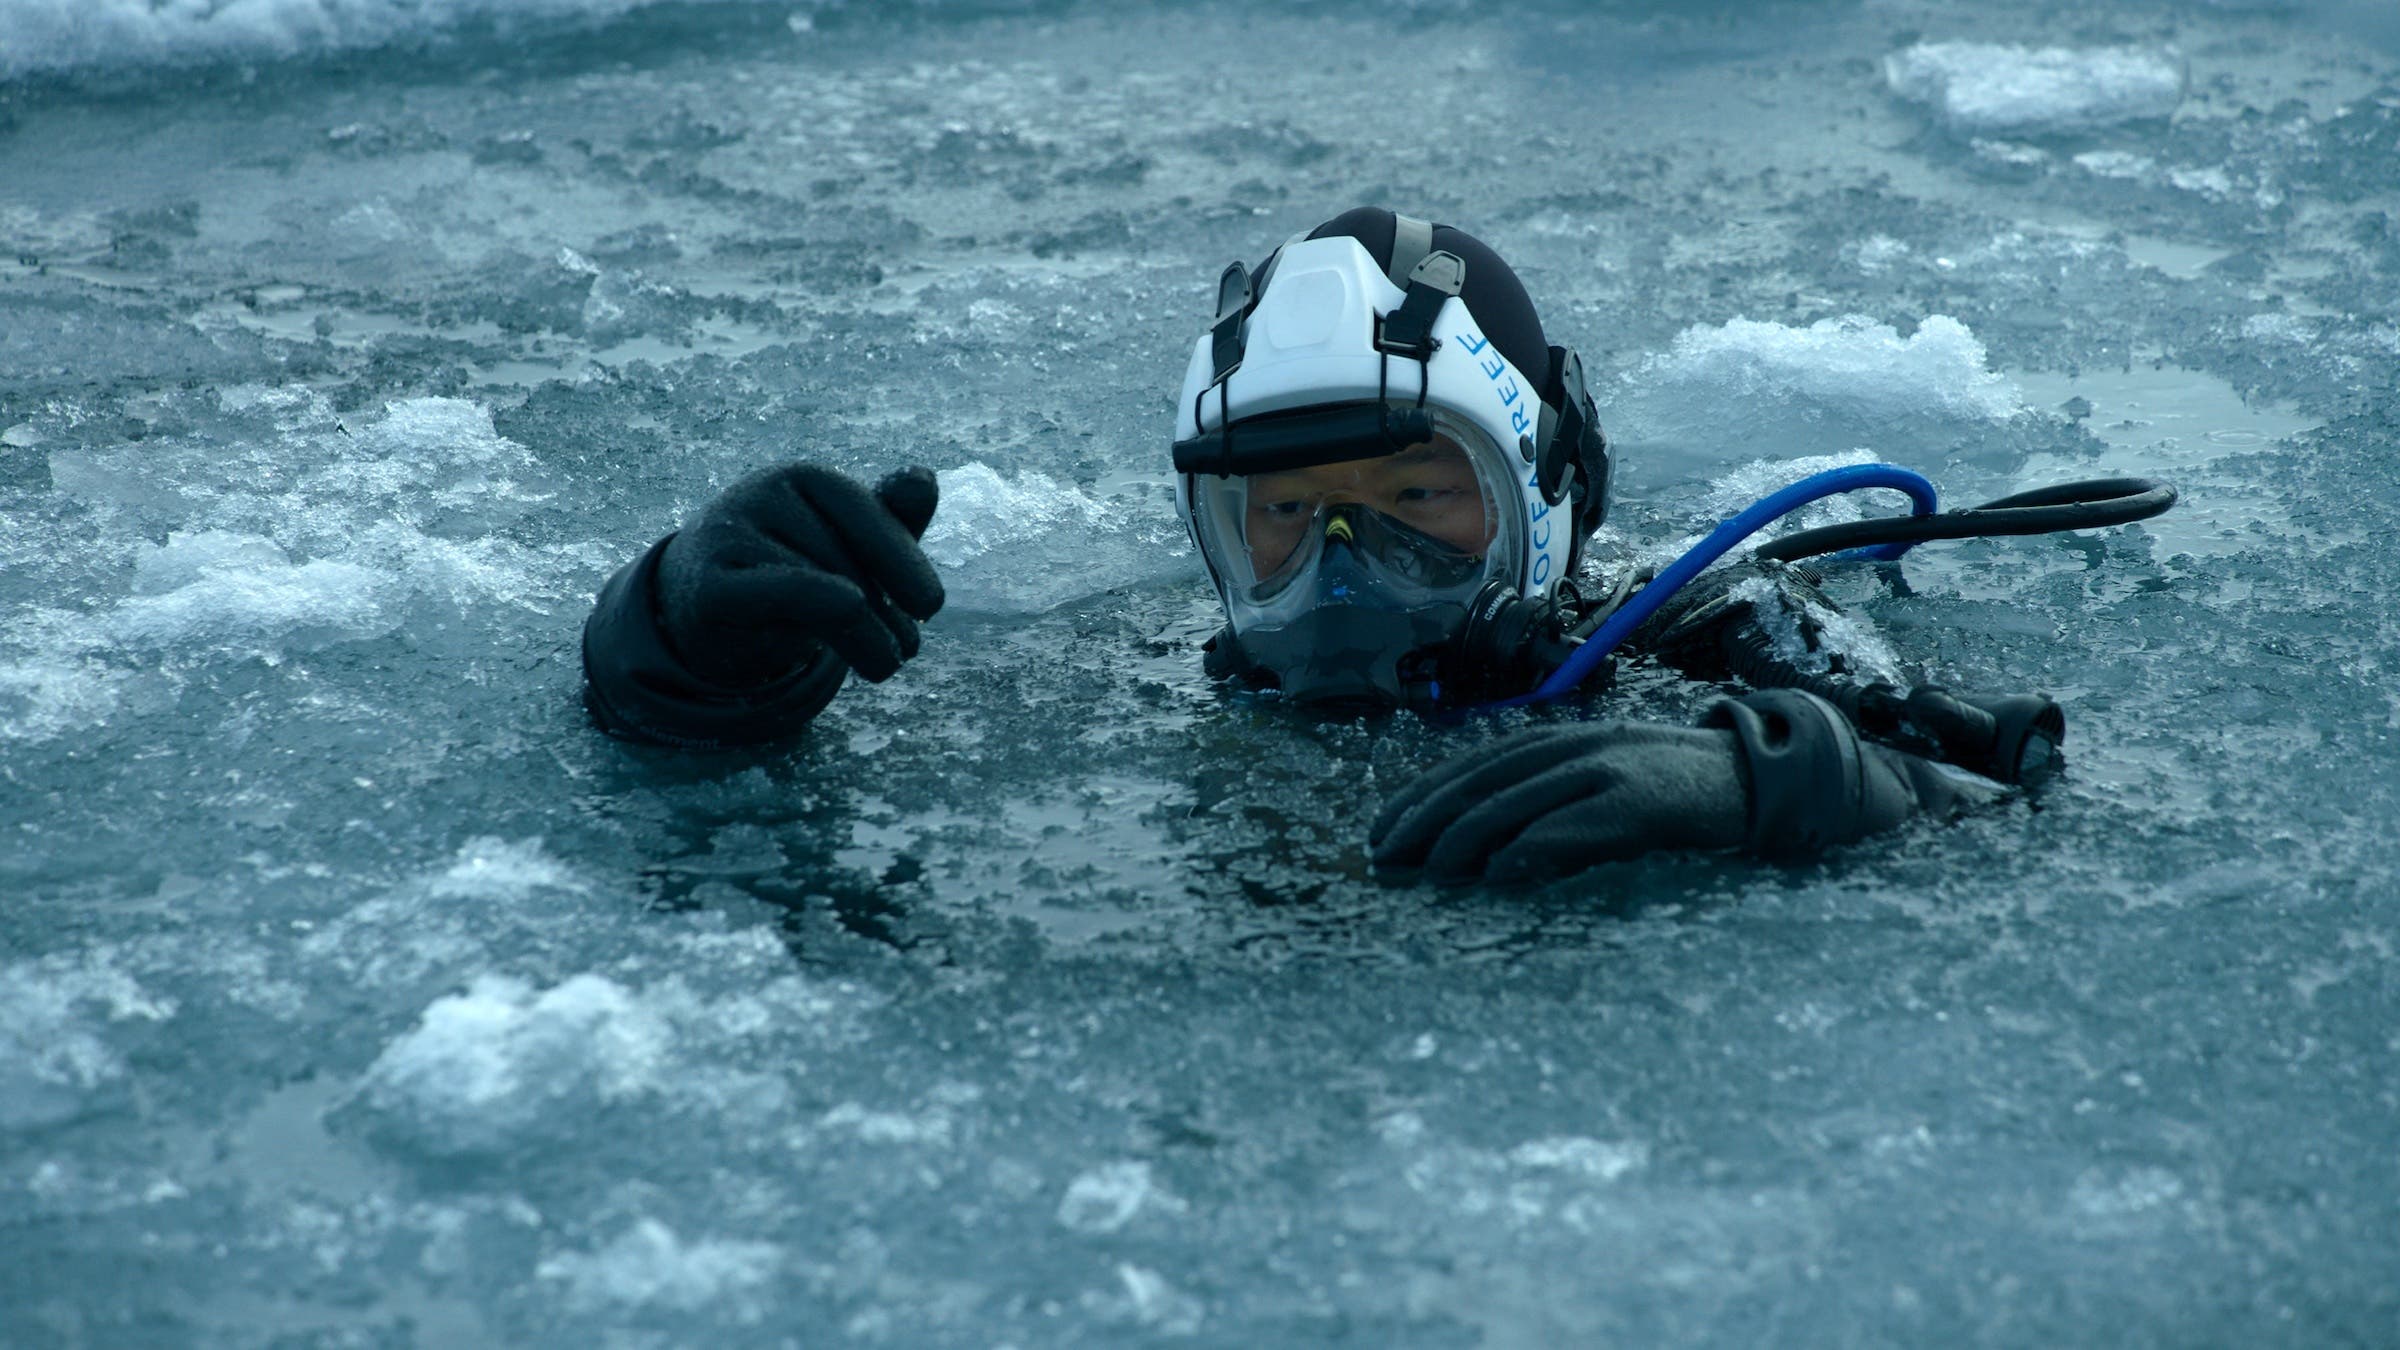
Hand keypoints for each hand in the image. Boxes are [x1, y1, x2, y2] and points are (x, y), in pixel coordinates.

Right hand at [656, 463, 943, 688]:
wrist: (702, 606)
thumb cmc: (792, 569)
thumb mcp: (847, 546)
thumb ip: (892, 518)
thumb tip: (923, 479)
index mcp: (804, 479)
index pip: (868, 514)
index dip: (904, 562)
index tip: (930, 608)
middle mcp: (763, 493)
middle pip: (846, 558)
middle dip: (884, 610)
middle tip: (907, 650)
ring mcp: (730, 532)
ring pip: (821, 582)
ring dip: (863, 633)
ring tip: (885, 664)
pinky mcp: (708, 582)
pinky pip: (780, 592)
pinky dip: (819, 603)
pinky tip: (850, 617)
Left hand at [1369, 722, 1750, 884]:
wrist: (1760, 780)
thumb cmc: (1676, 793)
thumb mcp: (1605, 783)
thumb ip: (1552, 803)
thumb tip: (1487, 851)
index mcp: (1562, 741)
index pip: (1472, 765)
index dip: (1420, 796)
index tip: (1378, 831)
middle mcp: (1576, 748)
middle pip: (1482, 779)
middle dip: (1427, 817)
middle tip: (1387, 856)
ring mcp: (1607, 771)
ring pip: (1518, 798)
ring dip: (1466, 834)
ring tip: (1431, 868)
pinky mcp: (1639, 802)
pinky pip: (1576, 824)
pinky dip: (1535, 846)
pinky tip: (1501, 872)